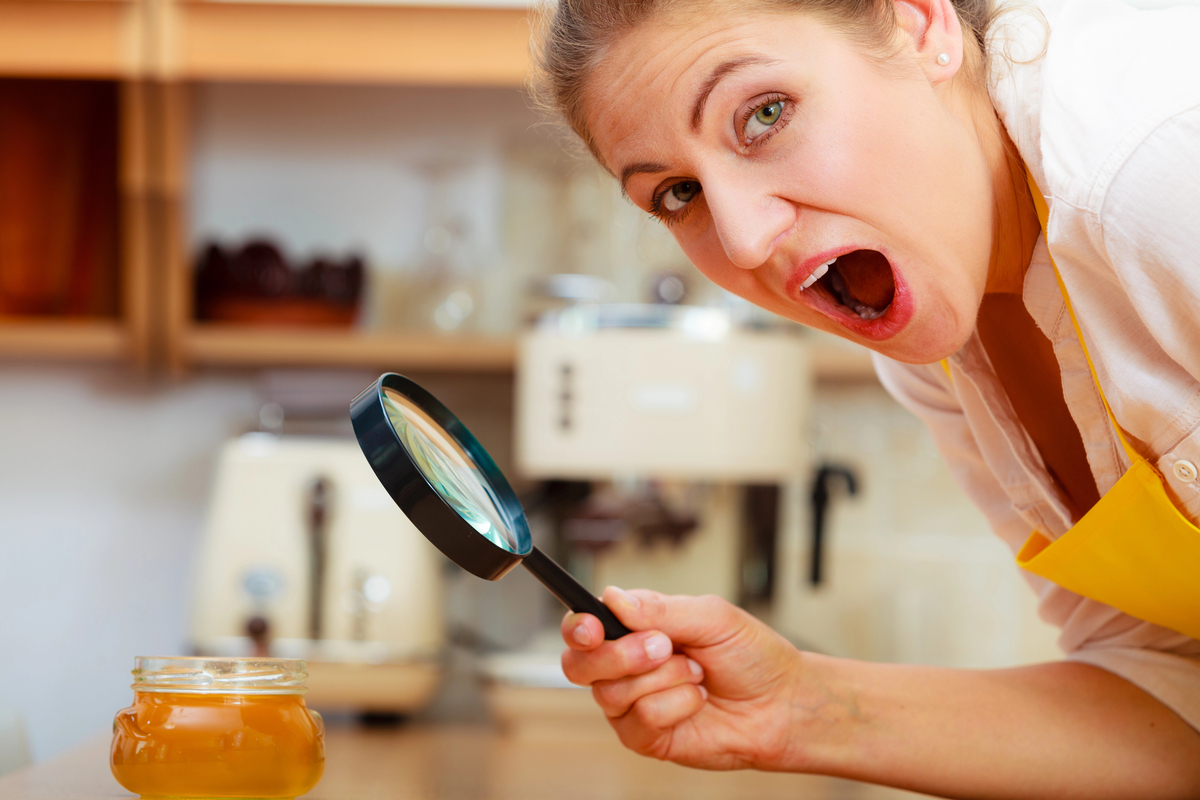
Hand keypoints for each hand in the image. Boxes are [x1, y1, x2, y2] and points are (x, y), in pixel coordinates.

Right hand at [561, 587, 810, 770]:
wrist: (781, 703)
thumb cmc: (750, 656)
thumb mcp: (711, 617)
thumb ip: (661, 609)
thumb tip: (613, 598)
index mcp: (633, 629)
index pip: (582, 626)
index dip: (578, 626)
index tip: (593, 627)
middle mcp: (624, 666)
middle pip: (579, 664)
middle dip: (620, 654)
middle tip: (664, 646)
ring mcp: (631, 704)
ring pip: (612, 692)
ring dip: (664, 678)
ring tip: (697, 674)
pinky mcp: (645, 737)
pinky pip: (641, 719)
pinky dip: (676, 705)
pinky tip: (697, 700)